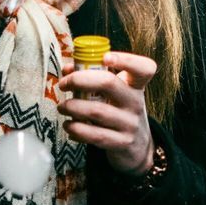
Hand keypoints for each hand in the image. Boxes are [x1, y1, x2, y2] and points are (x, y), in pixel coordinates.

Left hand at [54, 51, 156, 176]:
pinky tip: (69, 126)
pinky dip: (77, 129)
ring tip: (62, 107)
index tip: (105, 57)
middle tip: (63, 84)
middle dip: (79, 80)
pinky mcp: (122, 143)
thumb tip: (67, 69)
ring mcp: (130, 124)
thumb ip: (93, 77)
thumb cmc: (120, 111)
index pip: (143, 68)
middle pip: (109, 83)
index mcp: (136, 85)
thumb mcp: (115, 94)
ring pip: (97, 111)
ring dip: (73, 107)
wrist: (138, 146)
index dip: (126, 59)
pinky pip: (96, 135)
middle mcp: (136, 103)